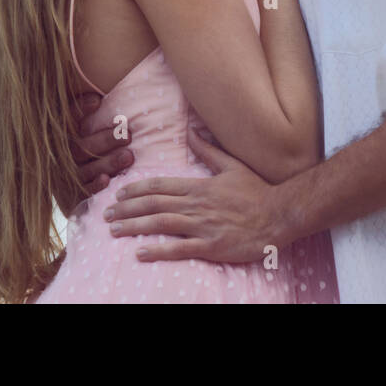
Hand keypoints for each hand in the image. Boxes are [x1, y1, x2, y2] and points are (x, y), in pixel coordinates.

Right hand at [65, 93, 133, 209]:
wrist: (67, 187)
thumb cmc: (88, 148)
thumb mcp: (82, 130)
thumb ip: (84, 113)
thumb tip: (97, 98)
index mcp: (60, 137)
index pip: (66, 119)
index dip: (79, 109)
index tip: (98, 100)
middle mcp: (59, 156)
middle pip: (80, 147)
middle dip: (105, 140)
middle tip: (127, 135)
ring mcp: (63, 177)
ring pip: (84, 169)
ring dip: (107, 163)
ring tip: (129, 156)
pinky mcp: (68, 197)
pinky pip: (80, 192)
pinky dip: (93, 186)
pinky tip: (106, 181)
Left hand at [106, 129, 284, 263]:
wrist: (279, 215)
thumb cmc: (257, 191)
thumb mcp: (233, 166)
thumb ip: (209, 151)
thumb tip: (191, 131)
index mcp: (200, 186)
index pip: (160, 186)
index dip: (136, 190)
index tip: (119, 195)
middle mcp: (197, 205)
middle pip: (154, 204)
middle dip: (126, 209)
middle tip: (106, 215)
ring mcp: (203, 226)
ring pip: (161, 224)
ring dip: (134, 227)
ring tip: (114, 230)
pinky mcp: (211, 246)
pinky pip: (179, 248)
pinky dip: (158, 250)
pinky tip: (140, 253)